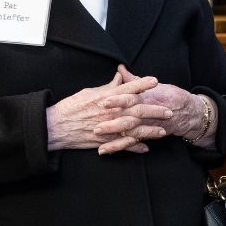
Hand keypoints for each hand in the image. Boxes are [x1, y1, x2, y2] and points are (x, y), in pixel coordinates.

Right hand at [45, 68, 163, 154]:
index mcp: (107, 97)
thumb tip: (120, 77)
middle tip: (169, 110)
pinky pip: (124, 144)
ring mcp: (109, 127)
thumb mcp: (89, 92)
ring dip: (150, 130)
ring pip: (135, 128)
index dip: (143, 84)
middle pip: (137, 109)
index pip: (129, 88)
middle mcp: (111, 112)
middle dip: (155, 110)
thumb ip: (108, 87)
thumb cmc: (72, 107)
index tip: (156, 81)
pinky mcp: (105, 140)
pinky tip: (146, 147)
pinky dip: (135, 146)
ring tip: (163, 131)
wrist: (57, 126)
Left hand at [100, 68, 211, 145]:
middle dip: (112, 124)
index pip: (131, 97)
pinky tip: (105, 150)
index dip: (118, 99)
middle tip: (96, 127)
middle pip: (128, 119)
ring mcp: (148, 126)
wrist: (188, 112)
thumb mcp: (154, 85)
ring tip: (98, 142)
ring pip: (129, 133)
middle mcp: (147, 113)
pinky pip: (132, 143)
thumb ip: (134, 79)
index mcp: (147, 98)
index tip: (105, 100)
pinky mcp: (148, 136)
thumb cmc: (169, 96)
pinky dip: (119, 147)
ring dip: (113, 139)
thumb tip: (120, 69)